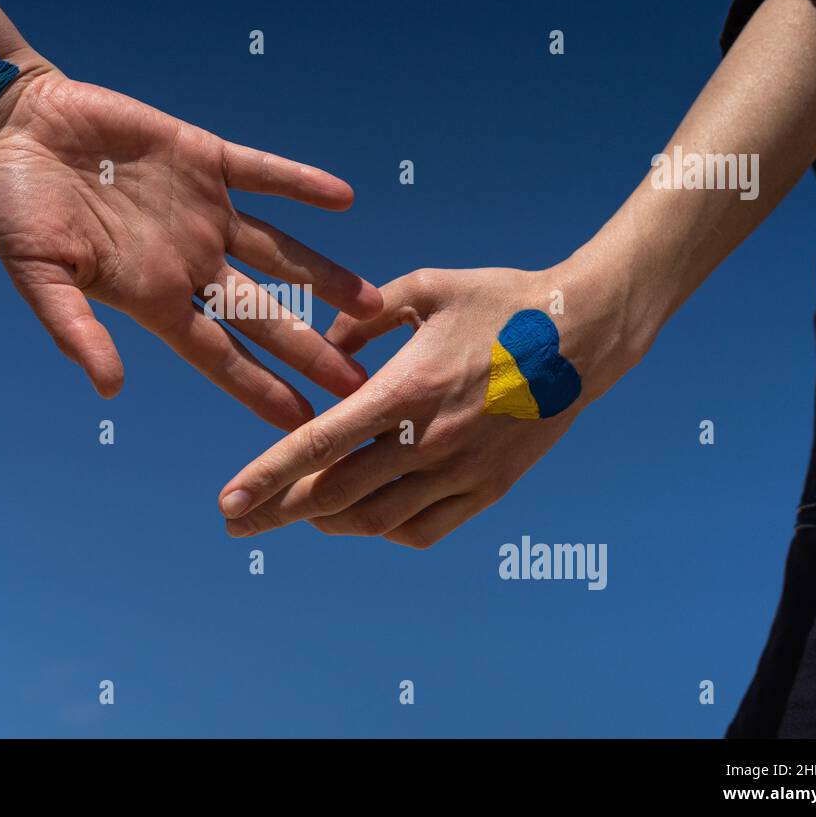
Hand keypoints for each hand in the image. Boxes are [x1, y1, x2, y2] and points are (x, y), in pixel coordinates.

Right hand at [0, 63, 382, 430]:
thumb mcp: (36, 275)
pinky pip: (262, 173)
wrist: (17, 129)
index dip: (261, 388)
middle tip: (362, 386)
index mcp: (152, 296)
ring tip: (374, 303)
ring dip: (324, 276)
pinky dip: (300, 182)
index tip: (304, 424)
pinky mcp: (204, 158)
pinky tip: (343, 196)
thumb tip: (109, 389)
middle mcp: (189, 261)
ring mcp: (203, 212)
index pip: (219, 354)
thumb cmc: (14, 208)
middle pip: (264, 315)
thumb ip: (73, 328)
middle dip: (311, 350)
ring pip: (278, 252)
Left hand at [216, 265, 638, 546]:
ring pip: (377, 520)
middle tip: (237, 525)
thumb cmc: (501, 301)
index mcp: (408, 389)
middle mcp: (431, 440)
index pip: (320, 444)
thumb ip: (364, 316)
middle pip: (336, 495)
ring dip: (327, 522)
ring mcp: (463, 471)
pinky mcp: (491, 488)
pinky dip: (385, 530)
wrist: (587, 331)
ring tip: (296, 514)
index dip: (268, 478)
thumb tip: (327, 350)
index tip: (228, 504)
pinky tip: (364, 518)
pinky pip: (425, 529)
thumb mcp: (425, 286)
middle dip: (278, 513)